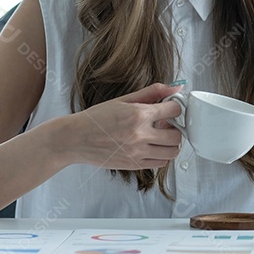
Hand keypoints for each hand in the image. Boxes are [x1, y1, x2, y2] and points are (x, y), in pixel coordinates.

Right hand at [68, 83, 183, 169]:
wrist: (76, 139)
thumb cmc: (97, 119)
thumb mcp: (124, 99)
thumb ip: (151, 92)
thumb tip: (174, 88)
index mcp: (138, 115)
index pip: (174, 111)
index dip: (175, 108)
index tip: (171, 108)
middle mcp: (140, 135)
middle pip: (177, 135)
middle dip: (176, 128)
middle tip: (168, 124)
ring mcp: (138, 152)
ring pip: (172, 152)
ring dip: (171, 143)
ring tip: (162, 136)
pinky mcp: (134, 165)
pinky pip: (160, 163)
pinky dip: (162, 155)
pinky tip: (153, 147)